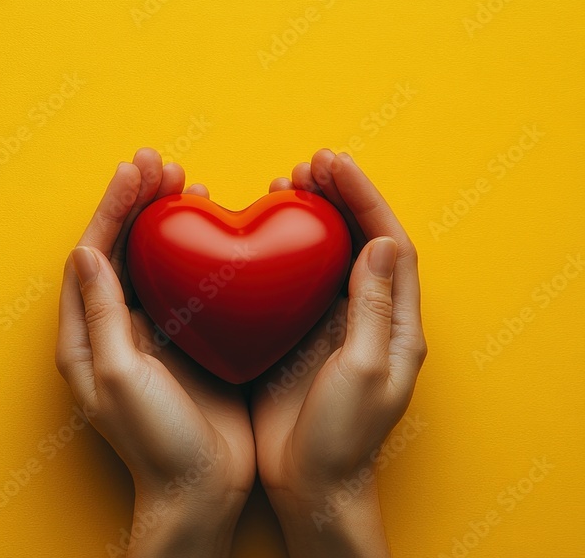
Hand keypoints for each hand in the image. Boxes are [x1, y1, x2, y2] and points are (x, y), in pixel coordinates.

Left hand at [55, 149, 254, 557]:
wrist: (199, 490)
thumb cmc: (154, 442)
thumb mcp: (120, 379)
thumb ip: (102, 316)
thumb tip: (86, 253)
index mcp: (84, 336)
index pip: (92, 255)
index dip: (111, 210)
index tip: (136, 171)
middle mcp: (112, 327)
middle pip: (120, 248)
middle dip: (136, 203)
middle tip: (162, 164)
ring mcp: (150, 332)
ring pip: (153, 260)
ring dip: (165, 219)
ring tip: (186, 182)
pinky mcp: (186, 340)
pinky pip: (186, 283)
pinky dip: (196, 251)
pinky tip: (215, 229)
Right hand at [252, 150, 427, 556]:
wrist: (310, 486)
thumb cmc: (342, 439)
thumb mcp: (363, 372)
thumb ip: (372, 308)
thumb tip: (377, 243)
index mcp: (396, 324)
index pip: (388, 244)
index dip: (363, 199)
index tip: (332, 165)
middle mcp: (367, 317)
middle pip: (358, 239)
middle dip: (337, 196)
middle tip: (305, 166)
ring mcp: (330, 326)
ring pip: (324, 255)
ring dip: (308, 217)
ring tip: (282, 185)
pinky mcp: (296, 337)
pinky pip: (290, 282)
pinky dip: (277, 252)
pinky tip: (254, 236)